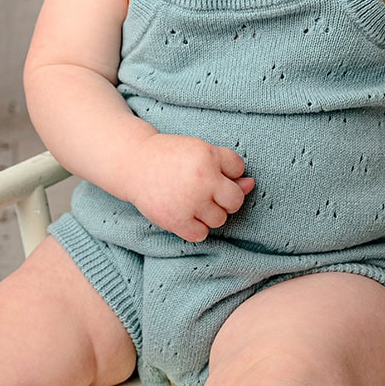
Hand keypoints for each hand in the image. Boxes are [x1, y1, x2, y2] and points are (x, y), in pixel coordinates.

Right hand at [127, 134, 254, 242]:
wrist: (134, 164)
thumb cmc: (171, 157)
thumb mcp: (199, 151)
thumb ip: (227, 168)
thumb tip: (251, 185)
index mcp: (208, 156)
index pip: (239, 169)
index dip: (225, 171)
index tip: (207, 169)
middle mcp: (202, 180)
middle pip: (235, 200)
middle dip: (225, 198)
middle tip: (205, 191)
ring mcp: (189, 202)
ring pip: (220, 219)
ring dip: (210, 213)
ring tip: (191, 201)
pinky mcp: (176, 220)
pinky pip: (201, 234)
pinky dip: (196, 228)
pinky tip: (185, 214)